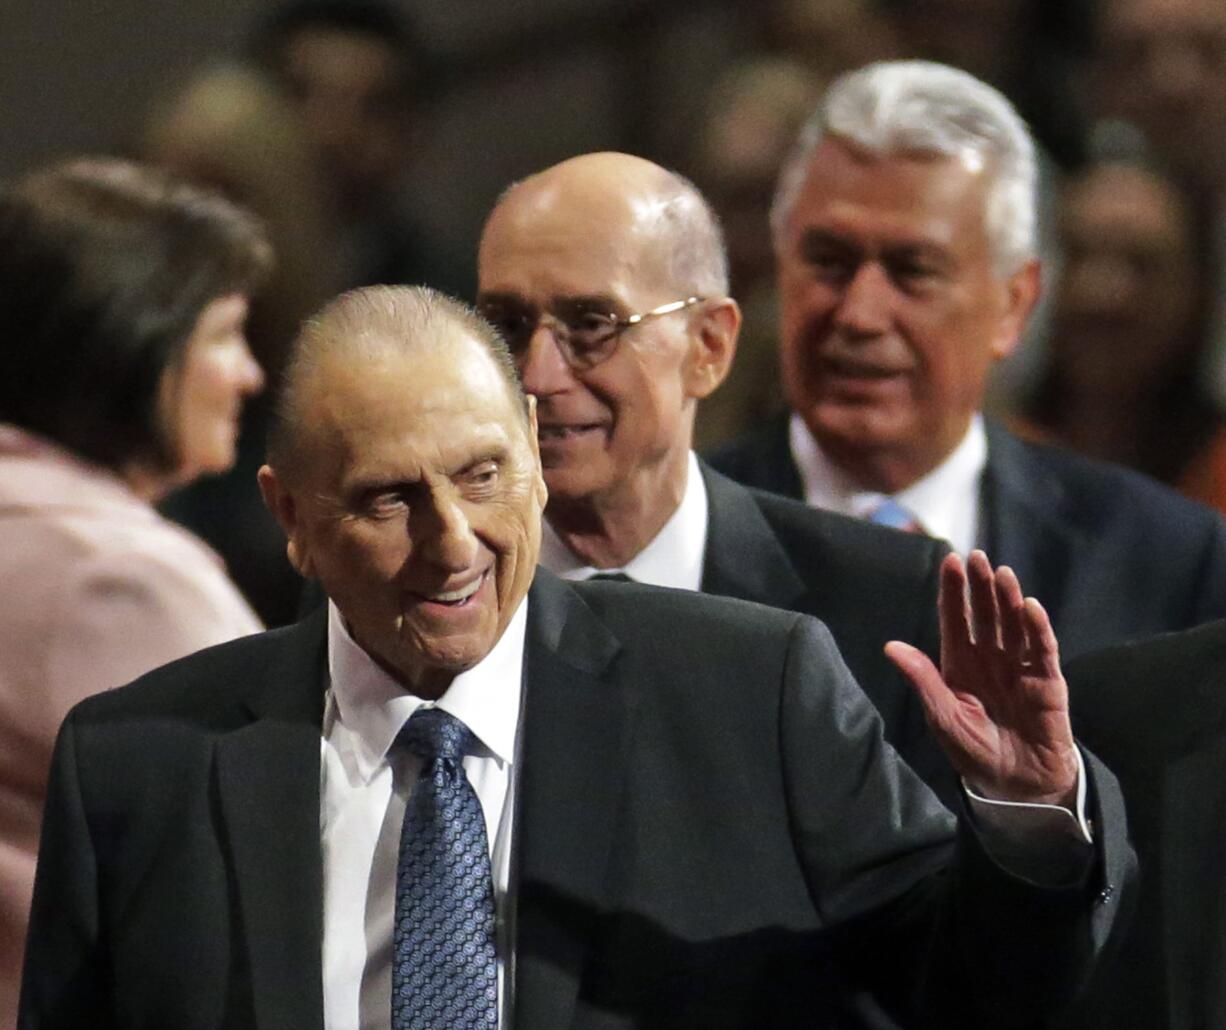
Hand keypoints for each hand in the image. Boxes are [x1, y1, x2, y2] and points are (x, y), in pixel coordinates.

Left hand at [885, 550, 1078, 807]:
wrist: (1017, 786)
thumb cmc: (975, 751)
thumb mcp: (943, 717)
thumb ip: (923, 680)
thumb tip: (890, 646)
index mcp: (961, 664)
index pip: (956, 619)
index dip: (954, 591)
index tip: (950, 561)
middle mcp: (990, 658)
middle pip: (985, 614)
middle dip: (980, 586)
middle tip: (976, 558)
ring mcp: (1019, 667)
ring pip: (1013, 624)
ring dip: (1008, 599)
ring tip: (1002, 574)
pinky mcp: (1047, 682)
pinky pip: (1042, 650)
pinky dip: (1038, 628)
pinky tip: (1030, 607)